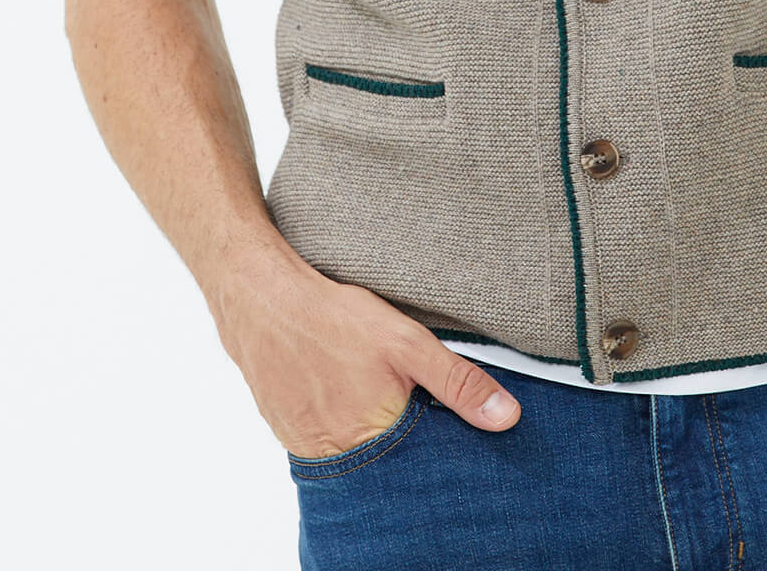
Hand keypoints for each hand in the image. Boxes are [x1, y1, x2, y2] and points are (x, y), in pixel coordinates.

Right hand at [208, 248, 520, 457]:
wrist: (258, 298)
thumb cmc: (333, 318)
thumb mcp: (407, 343)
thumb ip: (457, 383)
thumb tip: (507, 418)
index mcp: (370, 441)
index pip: (417, 468)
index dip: (434, 452)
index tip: (445, 434)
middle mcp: (334, 456)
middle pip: (383, 462)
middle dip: (400, 441)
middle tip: (400, 401)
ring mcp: (304, 445)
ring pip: (351, 450)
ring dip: (365, 431)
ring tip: (366, 391)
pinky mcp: (284, 428)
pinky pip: (322, 436)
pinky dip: (336, 420)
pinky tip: (339, 387)